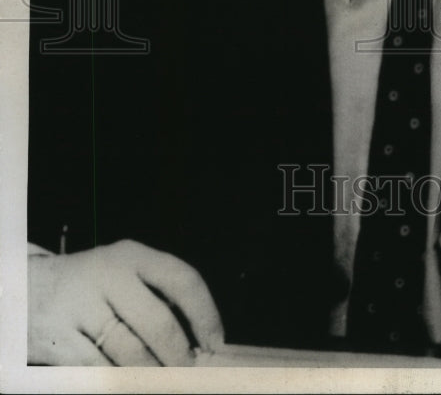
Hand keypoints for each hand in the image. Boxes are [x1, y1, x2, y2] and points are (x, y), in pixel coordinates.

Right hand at [28, 239, 223, 364]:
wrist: (25, 289)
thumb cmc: (91, 286)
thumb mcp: (122, 273)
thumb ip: (155, 296)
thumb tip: (198, 338)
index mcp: (132, 256)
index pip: (183, 279)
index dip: (206, 314)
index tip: (216, 341)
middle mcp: (108, 276)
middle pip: (158, 323)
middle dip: (179, 355)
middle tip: (188, 371)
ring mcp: (80, 307)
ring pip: (130, 353)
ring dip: (152, 374)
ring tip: (161, 381)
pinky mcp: (58, 339)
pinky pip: (98, 371)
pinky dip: (118, 382)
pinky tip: (127, 383)